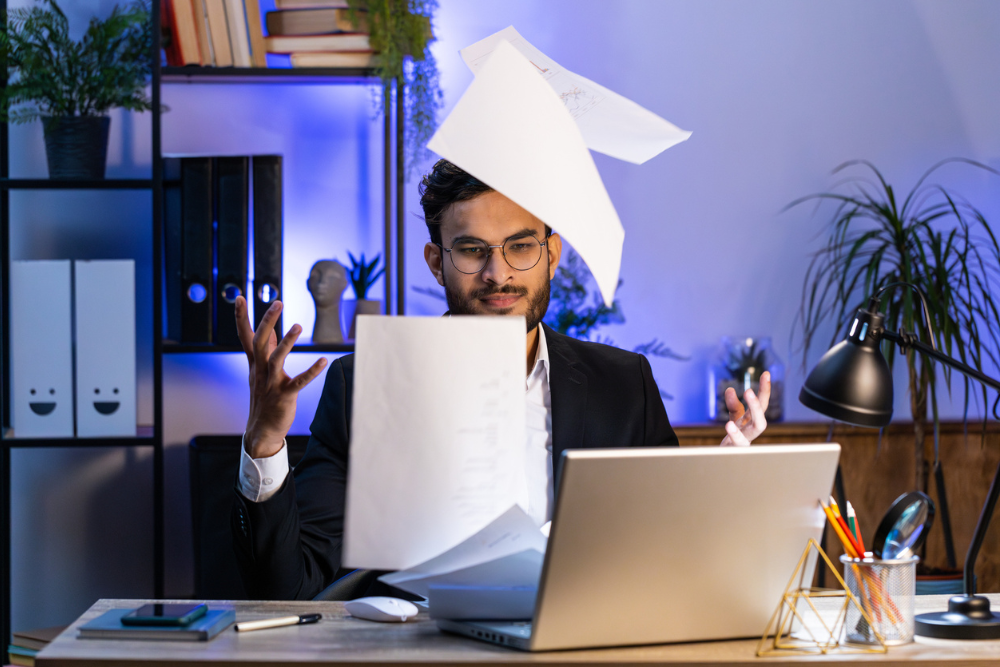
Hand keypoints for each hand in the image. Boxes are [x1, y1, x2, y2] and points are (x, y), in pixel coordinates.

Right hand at [235, 296, 327, 458]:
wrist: (261, 431)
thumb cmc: (264, 399)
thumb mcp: (261, 373)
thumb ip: (266, 352)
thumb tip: (272, 332)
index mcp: (254, 365)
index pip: (245, 337)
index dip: (241, 317)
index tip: (239, 297)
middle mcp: (260, 372)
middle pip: (259, 342)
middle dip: (267, 321)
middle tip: (277, 303)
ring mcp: (271, 384)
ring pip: (276, 359)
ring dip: (287, 342)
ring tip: (298, 325)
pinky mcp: (284, 396)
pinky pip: (298, 382)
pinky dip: (311, 372)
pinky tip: (324, 361)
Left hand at [720, 371, 770, 446]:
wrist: (724, 458)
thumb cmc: (735, 438)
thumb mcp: (735, 418)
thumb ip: (734, 405)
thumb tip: (730, 390)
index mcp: (752, 421)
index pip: (762, 404)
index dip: (765, 389)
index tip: (766, 373)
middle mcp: (752, 431)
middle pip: (760, 417)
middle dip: (758, 404)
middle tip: (750, 389)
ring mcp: (745, 442)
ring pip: (754, 432)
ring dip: (753, 414)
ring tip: (747, 397)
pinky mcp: (735, 450)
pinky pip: (738, 444)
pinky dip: (735, 435)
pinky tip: (729, 425)